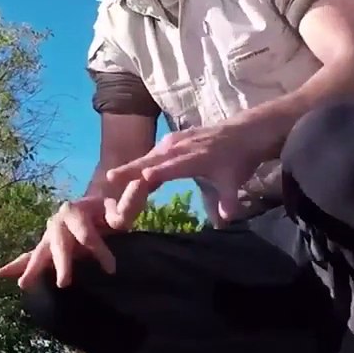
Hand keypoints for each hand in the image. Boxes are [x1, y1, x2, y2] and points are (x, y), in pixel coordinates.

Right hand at [0, 195, 119, 288]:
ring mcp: (49, 234)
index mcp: (75, 210)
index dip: (99, 251)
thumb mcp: (118, 208)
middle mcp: (57, 221)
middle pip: (60, 244)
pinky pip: (29, 256)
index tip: (111, 269)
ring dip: (32, 269)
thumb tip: (128, 204)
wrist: (95, 207)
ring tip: (23, 284)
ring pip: (40, 252)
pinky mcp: (45, 245)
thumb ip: (125, 207)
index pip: (86, 234)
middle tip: (63, 283)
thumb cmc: (108, 210)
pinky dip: (15, 266)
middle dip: (61, 263)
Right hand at [104, 120, 276, 222]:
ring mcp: (175, 141)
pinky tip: (131, 172)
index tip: (142, 178)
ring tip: (112, 178)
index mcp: (193, 159)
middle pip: (152, 158)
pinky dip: (142, 160)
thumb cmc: (237, 160)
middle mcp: (180, 148)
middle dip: (132, 167)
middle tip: (109, 178)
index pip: (171, 167)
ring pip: (150, 154)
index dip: (157, 173)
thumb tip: (226, 220)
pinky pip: (154, 151)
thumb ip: (228, 201)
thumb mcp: (234, 182)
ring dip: (132, 165)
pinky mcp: (173, 140)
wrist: (243, 132)